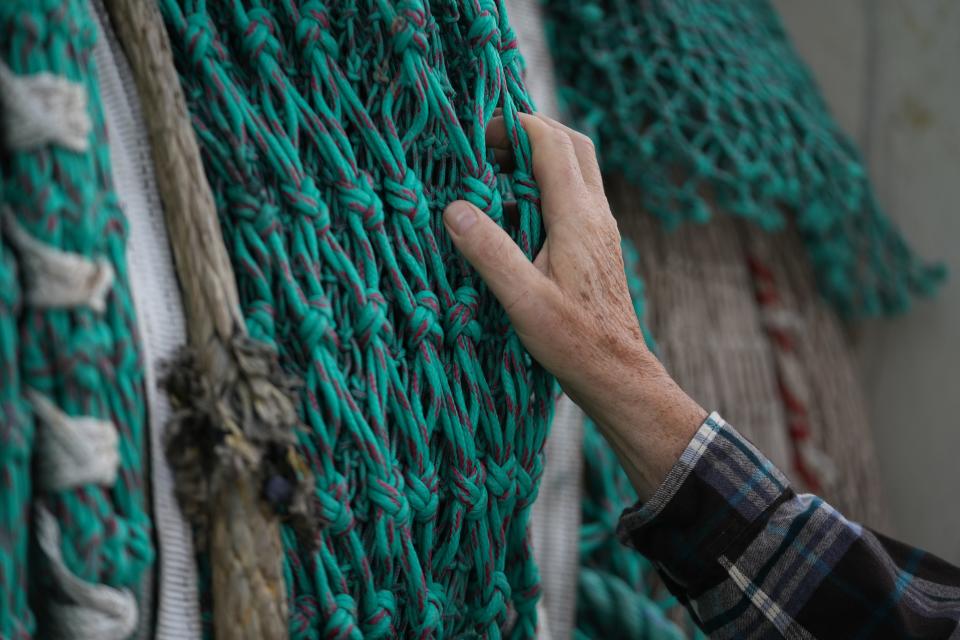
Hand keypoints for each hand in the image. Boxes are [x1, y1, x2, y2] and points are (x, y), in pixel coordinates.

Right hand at [442, 113, 705, 498]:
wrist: (616, 372)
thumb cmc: (571, 340)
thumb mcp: (522, 300)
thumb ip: (489, 251)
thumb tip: (454, 208)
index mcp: (576, 216)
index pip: (551, 143)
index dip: (516, 126)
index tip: (479, 134)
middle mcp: (595, 213)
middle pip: (572, 144)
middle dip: (531, 132)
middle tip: (490, 145)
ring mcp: (601, 228)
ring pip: (578, 168)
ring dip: (541, 157)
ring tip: (498, 173)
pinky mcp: (599, 245)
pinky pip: (576, 195)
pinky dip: (548, 185)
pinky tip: (520, 213)